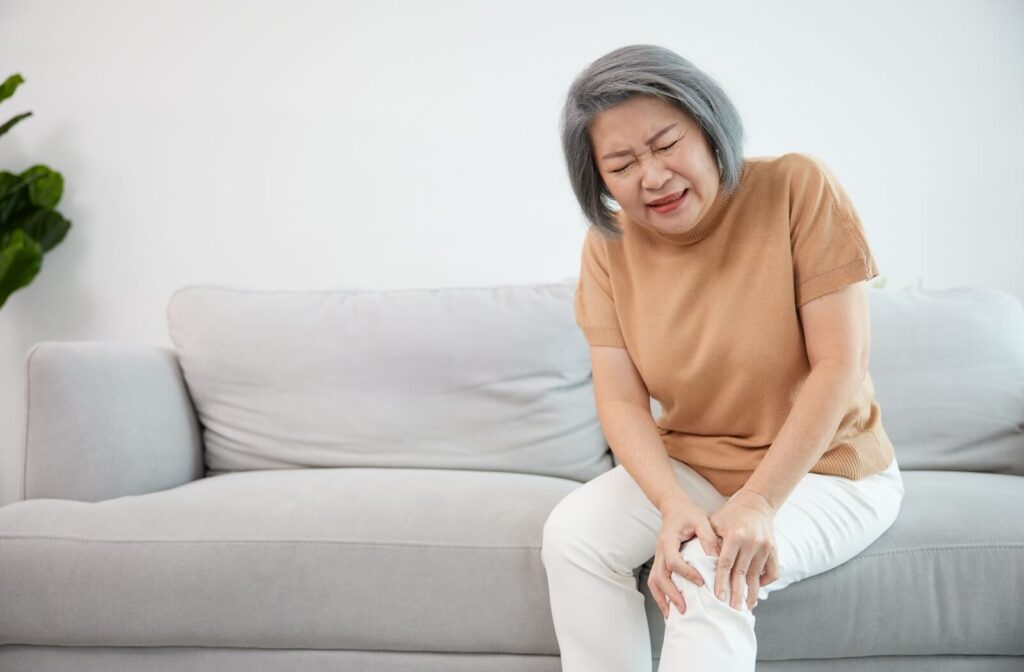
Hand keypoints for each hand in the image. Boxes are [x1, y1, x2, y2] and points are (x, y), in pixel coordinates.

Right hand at [648, 496, 722, 619]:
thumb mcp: (701, 520)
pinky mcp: (661, 562)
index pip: (673, 561)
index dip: (686, 573)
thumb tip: (718, 557)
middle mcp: (660, 550)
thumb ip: (708, 537)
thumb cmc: (688, 513)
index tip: (701, 582)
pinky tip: (668, 607)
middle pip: (659, 576)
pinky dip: (660, 595)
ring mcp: (658, 557)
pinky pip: (656, 581)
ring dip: (662, 599)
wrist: (673, 507)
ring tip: (672, 614)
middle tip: (684, 608)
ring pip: (654, 582)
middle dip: (671, 594)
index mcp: (668, 540)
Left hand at [707, 488, 779, 610]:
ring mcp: (765, 546)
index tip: (718, 597)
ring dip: (752, 593)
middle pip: (742, 573)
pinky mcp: (774, 549)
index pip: (725, 564)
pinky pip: (772, 571)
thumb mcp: (715, 523)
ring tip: (746, 607)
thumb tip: (698, 566)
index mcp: (734, 535)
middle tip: (732, 610)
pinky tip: (757, 590)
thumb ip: (708, 542)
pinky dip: (766, 582)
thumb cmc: (730, 514)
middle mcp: (751, 542)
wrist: (756, 502)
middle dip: (737, 593)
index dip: (721, 581)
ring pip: (758, 575)